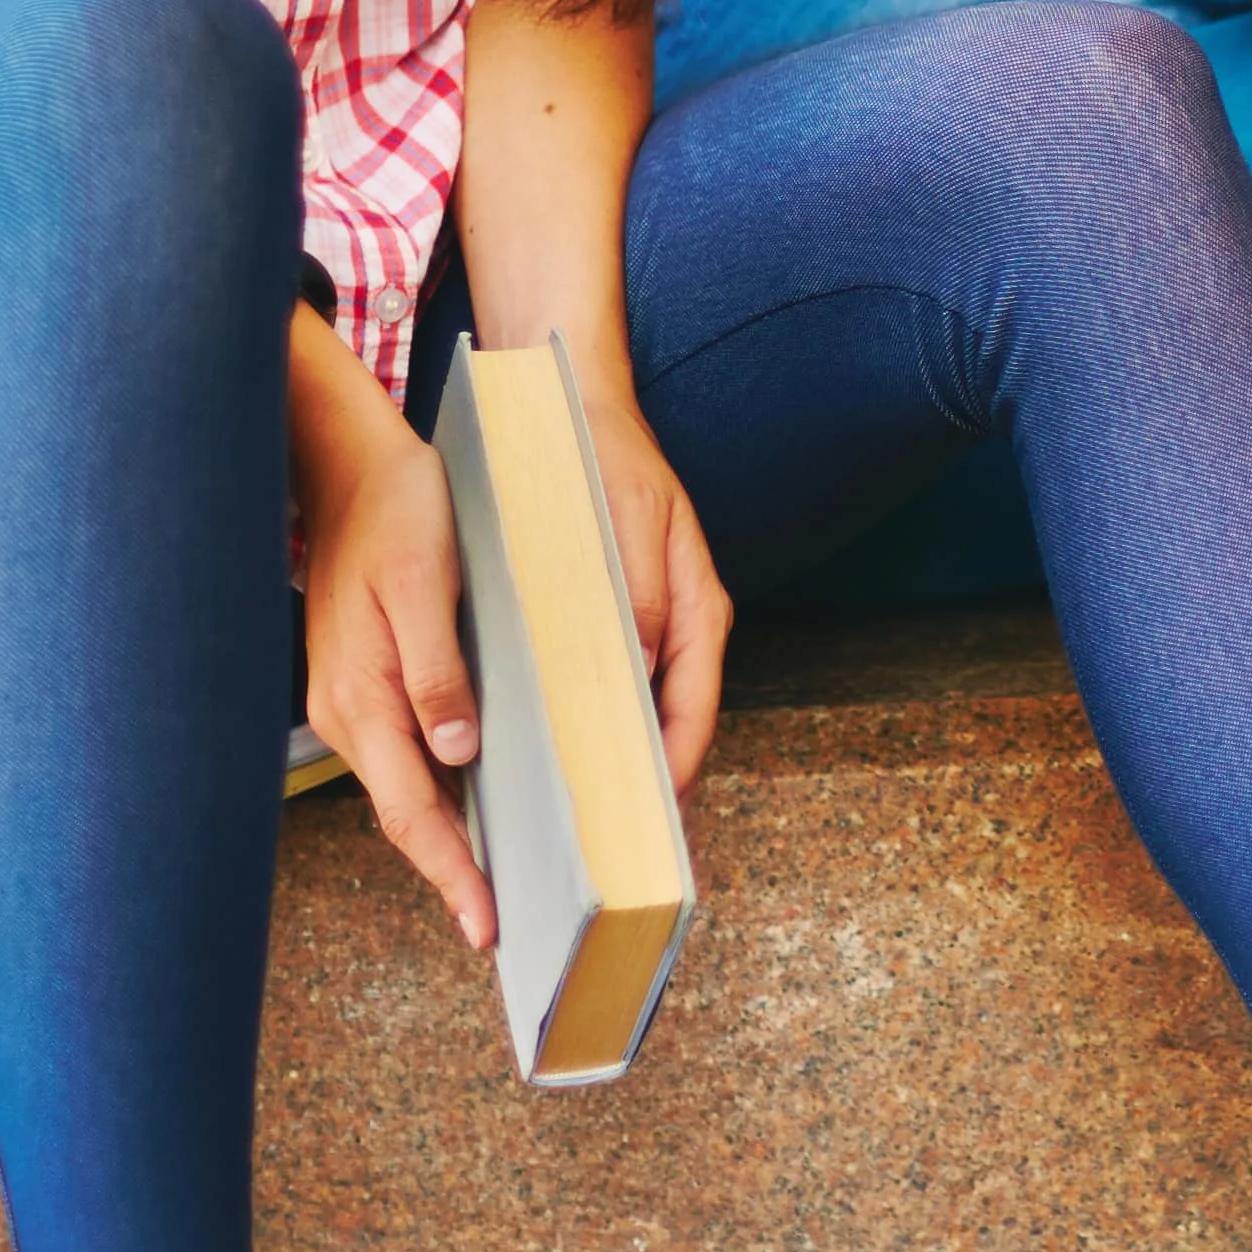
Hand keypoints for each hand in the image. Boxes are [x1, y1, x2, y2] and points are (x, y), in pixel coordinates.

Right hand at [291, 369, 492, 950]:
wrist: (348, 459)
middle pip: (411, 814)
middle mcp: (353, 712)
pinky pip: (411, 753)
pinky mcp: (371, 679)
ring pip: (412, 788)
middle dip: (455, 874)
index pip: (413, 811)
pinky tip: (485, 801)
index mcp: (364, 698)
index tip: (485, 926)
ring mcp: (357, 698)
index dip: (452, 872)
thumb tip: (457, 754)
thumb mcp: (421, 585)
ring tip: (506, 883)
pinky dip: (446, 788)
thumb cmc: (395, 510)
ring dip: (454, 835)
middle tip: (506, 929)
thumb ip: (437, 672)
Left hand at [575, 373, 732, 792]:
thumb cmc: (603, 459)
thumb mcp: (627, 523)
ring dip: (614, 756)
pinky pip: (614, 683)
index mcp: (698, 610)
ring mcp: (653, 624)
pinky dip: (591, 718)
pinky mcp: (619, 618)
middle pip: (671, 723)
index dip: (671, 772)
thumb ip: (637, 597)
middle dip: (641, 782)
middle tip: (603, 842)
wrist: (574, 409)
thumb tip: (634, 671)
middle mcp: (681, 626)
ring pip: (642, 708)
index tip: (642, 826)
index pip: (693, 712)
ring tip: (573, 812)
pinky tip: (553, 744)